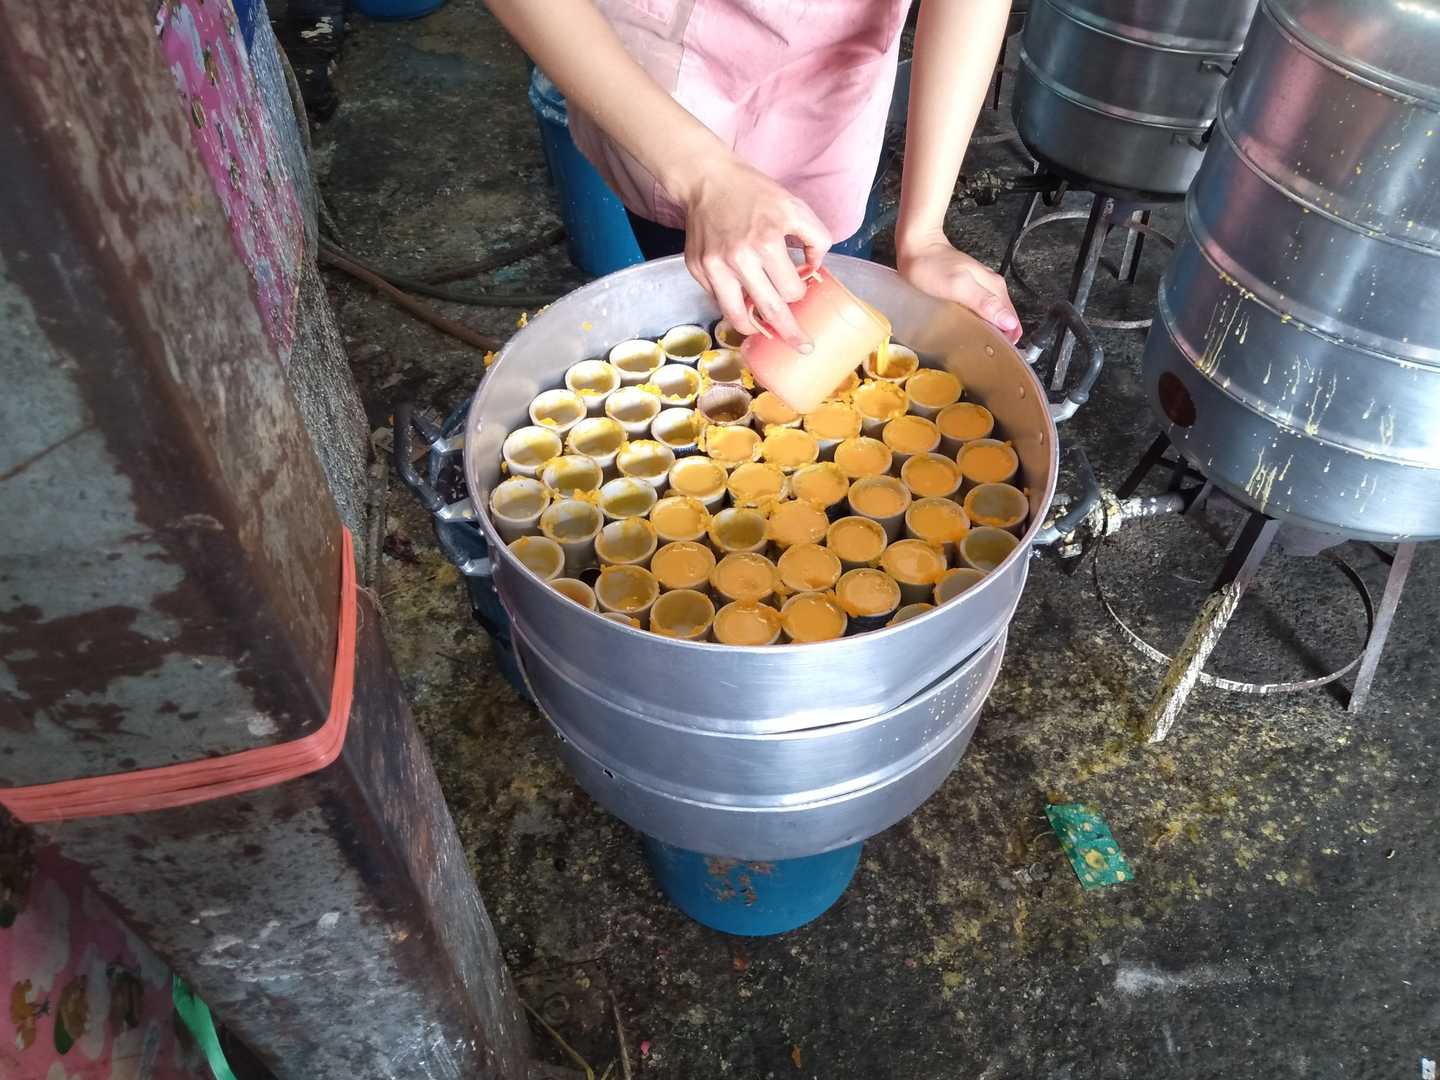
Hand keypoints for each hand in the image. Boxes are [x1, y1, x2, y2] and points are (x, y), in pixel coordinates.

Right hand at [675, 158, 831, 349]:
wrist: (708, 180)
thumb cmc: (755, 193)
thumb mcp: (795, 207)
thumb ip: (816, 238)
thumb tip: (816, 271)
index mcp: (768, 242)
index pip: (792, 290)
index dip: (799, 294)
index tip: (799, 292)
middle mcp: (739, 258)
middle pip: (769, 311)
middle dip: (789, 332)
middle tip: (801, 345)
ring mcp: (714, 266)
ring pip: (737, 316)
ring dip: (755, 328)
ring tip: (763, 331)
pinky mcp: (696, 268)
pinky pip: (718, 300)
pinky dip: (731, 304)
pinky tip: (740, 299)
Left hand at [897, 231, 1020, 343]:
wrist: (915, 246)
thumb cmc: (931, 266)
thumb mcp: (959, 287)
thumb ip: (984, 303)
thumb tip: (1009, 322)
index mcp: (994, 287)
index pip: (1012, 320)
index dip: (1008, 339)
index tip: (997, 356)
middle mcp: (991, 286)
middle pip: (1004, 318)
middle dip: (1000, 337)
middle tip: (985, 355)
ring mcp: (979, 286)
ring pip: (992, 314)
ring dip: (989, 330)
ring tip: (977, 346)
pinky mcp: (966, 287)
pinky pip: (979, 309)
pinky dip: (977, 321)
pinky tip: (967, 329)